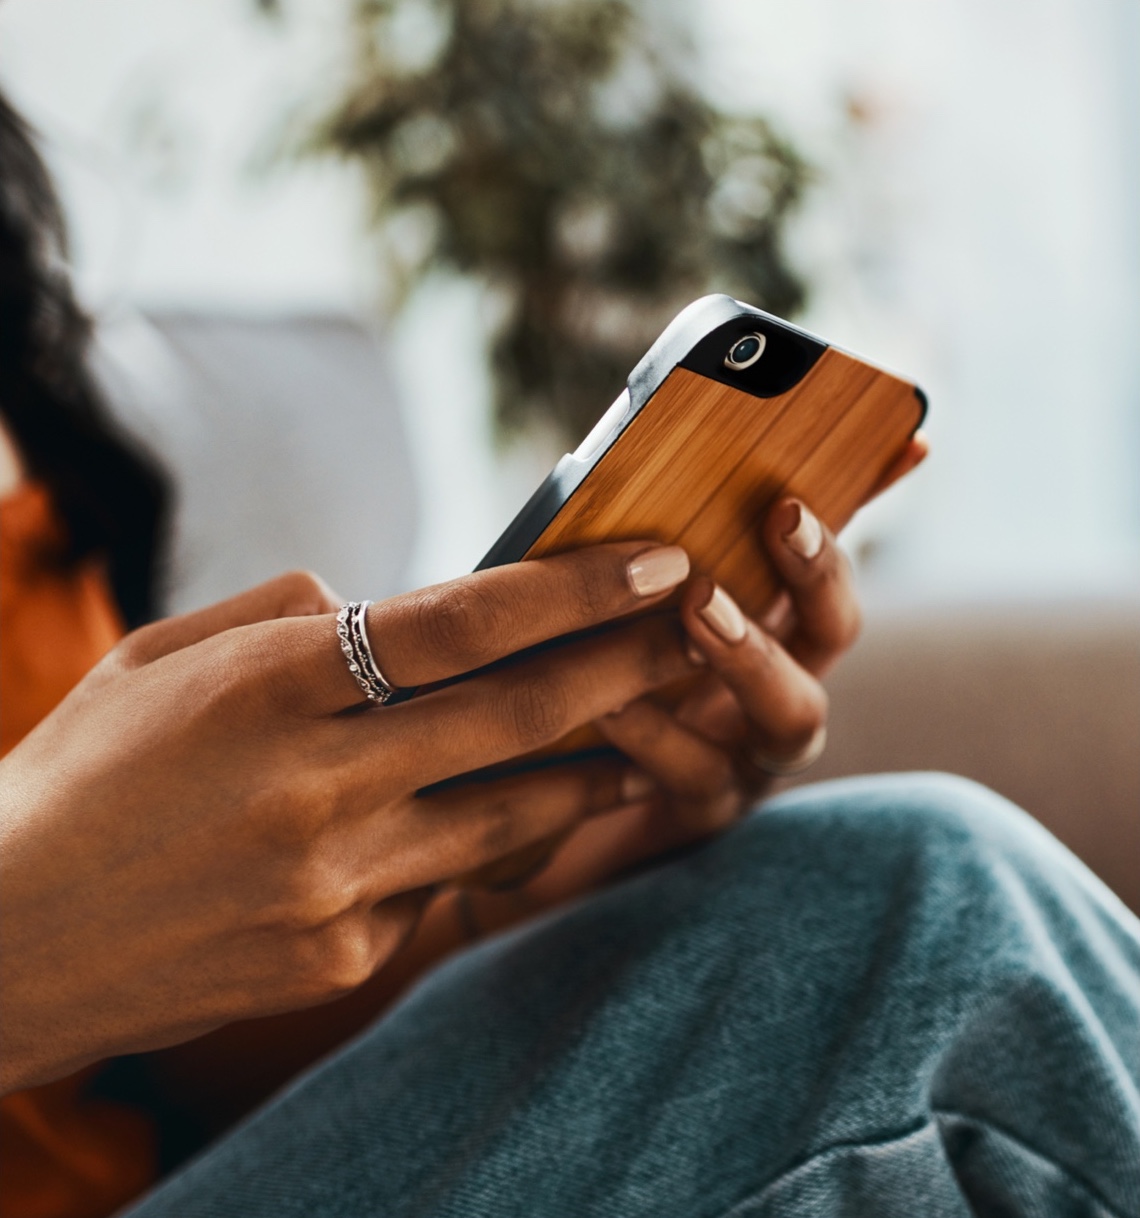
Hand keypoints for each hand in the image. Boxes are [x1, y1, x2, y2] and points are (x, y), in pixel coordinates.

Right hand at [0, 544, 699, 1093]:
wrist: (3, 938)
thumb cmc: (86, 772)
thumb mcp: (164, 658)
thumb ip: (292, 619)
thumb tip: (396, 613)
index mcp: (265, 689)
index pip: (460, 624)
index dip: (574, 590)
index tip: (658, 563)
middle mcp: (314, 790)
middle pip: (517, 715)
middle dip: (626, 664)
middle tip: (700, 627)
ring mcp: (334, 888)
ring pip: (512, 811)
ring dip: (596, 761)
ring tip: (653, 724)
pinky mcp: (340, 960)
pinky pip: (448, 884)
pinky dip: (493, 839)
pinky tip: (521, 811)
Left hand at [470, 435, 930, 908]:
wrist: (537, 800)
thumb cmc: (587, 677)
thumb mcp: (624, 601)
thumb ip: (660, 541)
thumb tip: (691, 461)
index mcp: (766, 632)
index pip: (826, 566)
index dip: (849, 518)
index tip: (855, 462)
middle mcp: (775, 693)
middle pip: (833, 633)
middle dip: (817, 573)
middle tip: (781, 516)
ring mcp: (750, 758)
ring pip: (794, 717)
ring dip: (753, 653)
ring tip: (698, 605)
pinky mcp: (699, 815)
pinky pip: (699, 776)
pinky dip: (659, 735)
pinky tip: (611, 701)